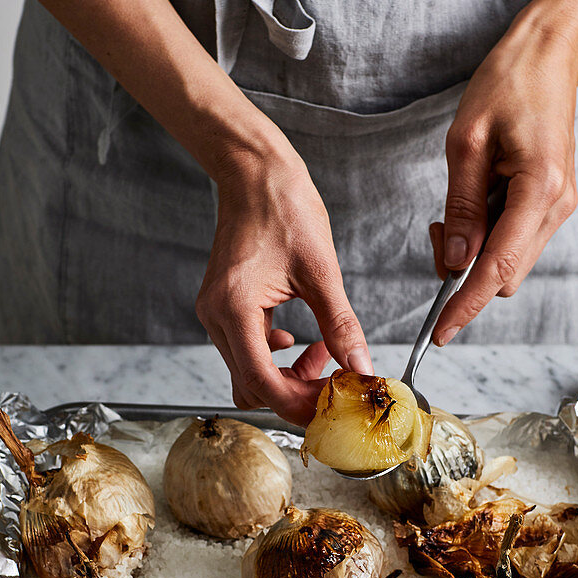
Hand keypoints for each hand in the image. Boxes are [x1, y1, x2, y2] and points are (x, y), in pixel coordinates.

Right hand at [196, 148, 372, 425]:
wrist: (255, 174)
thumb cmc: (284, 208)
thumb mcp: (322, 271)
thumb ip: (340, 325)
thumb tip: (361, 367)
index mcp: (234, 308)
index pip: (260, 381)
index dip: (297, 402)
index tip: (332, 403)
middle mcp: (216, 317)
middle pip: (252, 386)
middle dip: (295, 394)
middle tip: (336, 383)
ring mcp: (216, 314)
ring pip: (249, 373)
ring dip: (288, 377)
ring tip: (326, 355)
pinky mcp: (224, 308)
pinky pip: (247, 351)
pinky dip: (277, 359)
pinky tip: (304, 341)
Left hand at [429, 13, 577, 343]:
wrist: (549, 55)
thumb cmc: (508, 84)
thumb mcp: (467, 142)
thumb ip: (462, 207)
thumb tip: (455, 261)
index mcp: (540, 190)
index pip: (498, 268)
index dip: (465, 305)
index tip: (439, 332)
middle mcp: (557, 206)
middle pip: (504, 274)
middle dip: (463, 273)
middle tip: (436, 230)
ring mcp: (558, 207)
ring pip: (509, 261)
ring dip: (475, 253)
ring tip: (452, 213)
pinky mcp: (551, 202)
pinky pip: (514, 240)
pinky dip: (487, 237)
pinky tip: (473, 205)